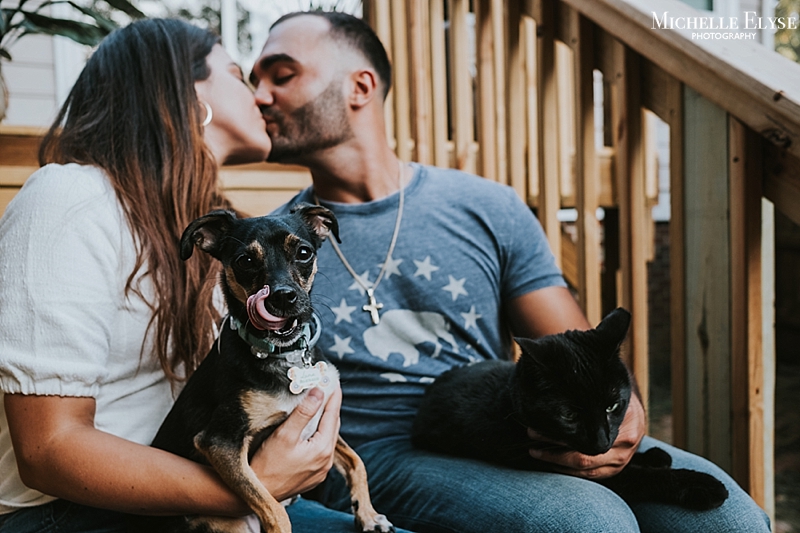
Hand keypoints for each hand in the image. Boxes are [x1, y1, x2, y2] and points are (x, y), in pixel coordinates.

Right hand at [250, 385, 340, 500]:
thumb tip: (319, 392)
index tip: (334, 381)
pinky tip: (311, 429)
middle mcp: (326, 461)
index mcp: (323, 449)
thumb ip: (304, 412)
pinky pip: (321, 450)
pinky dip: (319, 436)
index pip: (333, 414)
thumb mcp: (284, 435)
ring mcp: (321, 470)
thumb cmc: (267, 465)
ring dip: (325, 421)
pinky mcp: (313, 476)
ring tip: (320, 405)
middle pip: (333, 426)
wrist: (258, 493)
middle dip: (330, 406)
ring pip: (327, 438)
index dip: (334, 395)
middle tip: (327, 389)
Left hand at [527, 394, 645, 479]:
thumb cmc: (615, 396)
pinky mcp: (614, 469)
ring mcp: (621, 461)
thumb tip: (558, 395)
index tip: (540, 426)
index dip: (561, 434)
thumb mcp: (608, 391)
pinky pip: (589, 475)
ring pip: (585, 469)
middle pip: (583, 456)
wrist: (634, 409)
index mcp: (625, 426)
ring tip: (535, 450)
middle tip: (532, 435)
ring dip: (557, 462)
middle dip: (553, 449)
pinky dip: (568, 470)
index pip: (587, 436)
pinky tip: (551, 462)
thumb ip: (592, 399)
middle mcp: (624, 447)